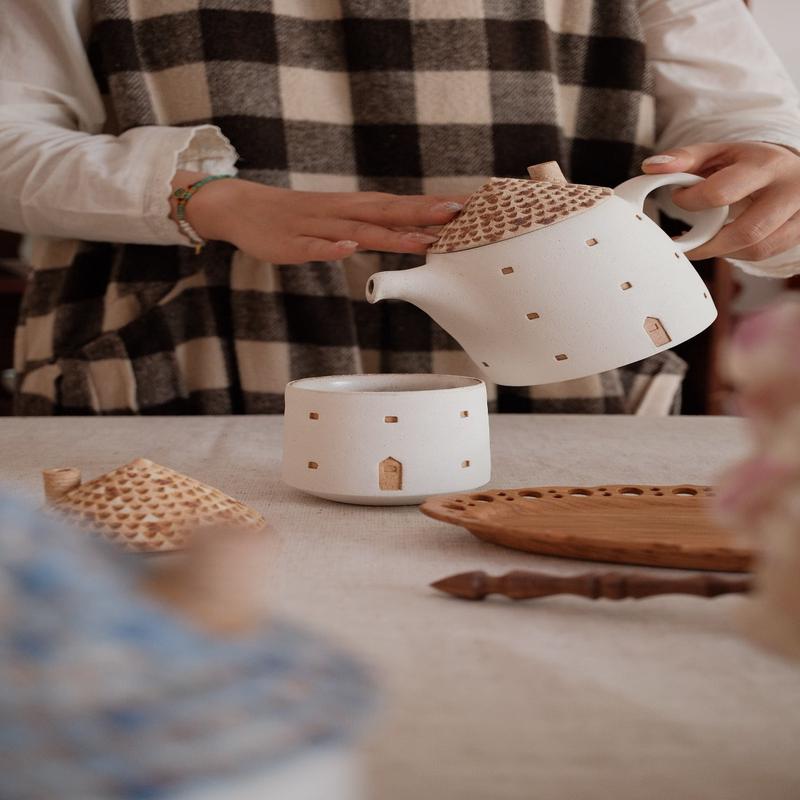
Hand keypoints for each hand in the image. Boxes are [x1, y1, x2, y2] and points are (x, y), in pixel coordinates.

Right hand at [171, 170, 465, 262]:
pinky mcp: (293, 243)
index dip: (433, 207)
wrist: (243, 208)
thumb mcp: (339, 218)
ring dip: (390, 236)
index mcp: (354, 207)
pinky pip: (314, 247)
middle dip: (423, 214)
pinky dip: (331, 248)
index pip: (400, 205)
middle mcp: (341, 212)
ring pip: (358, 231)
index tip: (468, 208)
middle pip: (387, 212)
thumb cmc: (298, 217)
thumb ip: (373, 225)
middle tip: (458, 215)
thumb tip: (411, 232)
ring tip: (421, 240)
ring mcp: (317, 227)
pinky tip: (348, 249)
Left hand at [641, 141, 799, 260]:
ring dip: (721, 251)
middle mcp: (790, 191)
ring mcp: (799, 215)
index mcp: (766, 165)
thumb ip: (686, 158)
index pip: (721, 192)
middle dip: (707, 242)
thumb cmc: (749, 162)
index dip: (691, 201)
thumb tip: (651, 166)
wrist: (793, 170)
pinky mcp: (798, 233)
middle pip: (745, 232)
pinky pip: (763, 255)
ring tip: (702, 241)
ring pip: (756, 249)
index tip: (679, 197)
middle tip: (683, 242)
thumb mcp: (720, 152)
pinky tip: (721, 243)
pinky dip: (736, 254)